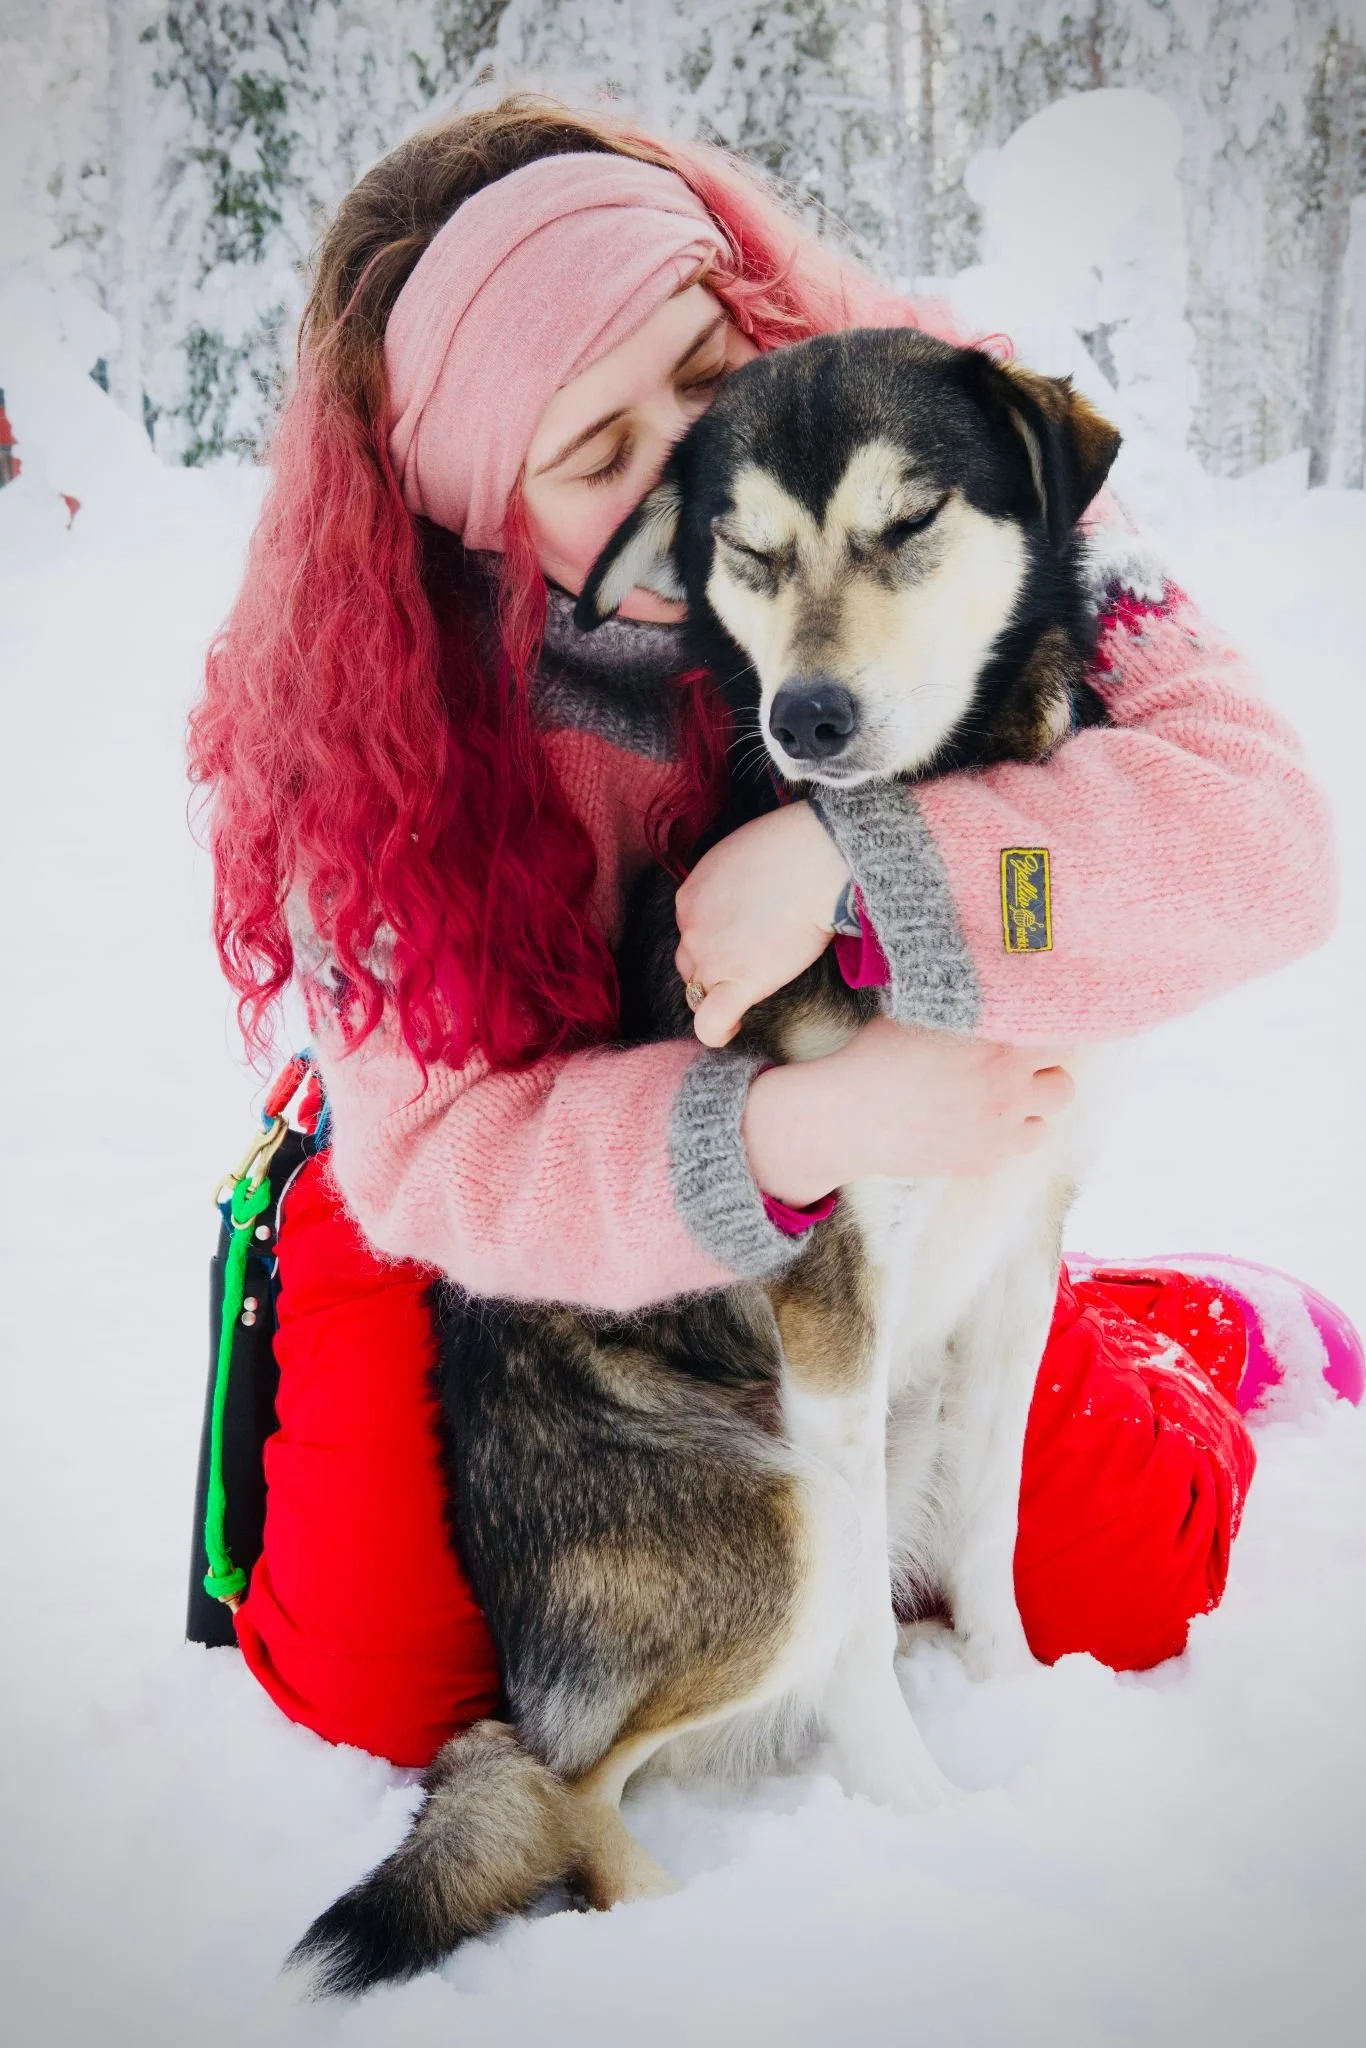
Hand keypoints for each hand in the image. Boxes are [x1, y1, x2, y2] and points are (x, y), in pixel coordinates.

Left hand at [675, 802, 850, 1047]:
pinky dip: (717, 1032)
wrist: (813, 862)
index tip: (740, 938)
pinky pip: (711, 1022)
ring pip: (697, 992)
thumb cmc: (791, 849)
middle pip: (689, 962)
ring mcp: (709, 957)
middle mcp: (690, 928)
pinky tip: (732, 1029)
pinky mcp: (736, 981)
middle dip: (712, 965)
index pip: (691, 931)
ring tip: (743, 996)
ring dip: (717, 994)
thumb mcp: (740, 855)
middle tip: (749, 960)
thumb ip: (730, 882)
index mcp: (689, 896)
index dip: (715, 938)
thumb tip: (745, 897)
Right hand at [741, 1019, 1075, 1203]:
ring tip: (997, 1099)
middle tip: (1017, 1065)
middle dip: (1043, 1075)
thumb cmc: (876, 1056)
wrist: (845, 1117)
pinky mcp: (978, 1164)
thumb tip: (991, 971)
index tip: (1038, 1029)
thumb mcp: (923, 1014)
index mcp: (1001, 1050)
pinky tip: (968, 1123)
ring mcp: (996, 1136)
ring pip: (1043, 1126)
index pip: (1060, 1037)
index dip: (1048, 1032)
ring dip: (1027, 1112)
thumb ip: (968, 1002)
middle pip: (1063, 1086)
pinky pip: (1008, 1152)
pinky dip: (998, 1139)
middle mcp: (1008, 1094)